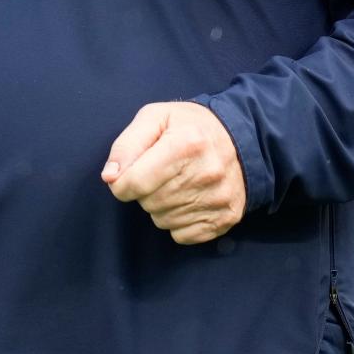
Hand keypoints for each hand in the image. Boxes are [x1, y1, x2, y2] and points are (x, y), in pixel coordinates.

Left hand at [101, 101, 245, 244]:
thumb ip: (127, 145)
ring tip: (177, 183)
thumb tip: (111, 177)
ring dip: (161, 206)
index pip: (135, 182)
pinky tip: (189, 199)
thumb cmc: (190, 126)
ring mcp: (218, 198)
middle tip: (160, 173)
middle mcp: (206, 173)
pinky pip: (182, 235)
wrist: (242, 138)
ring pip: (163, 221)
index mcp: (186, 143)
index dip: (122, 182)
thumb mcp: (155, 118)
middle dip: (145, 191)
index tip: (128, 175)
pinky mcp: (226, 218)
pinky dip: (178, 222)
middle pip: (148, 203)